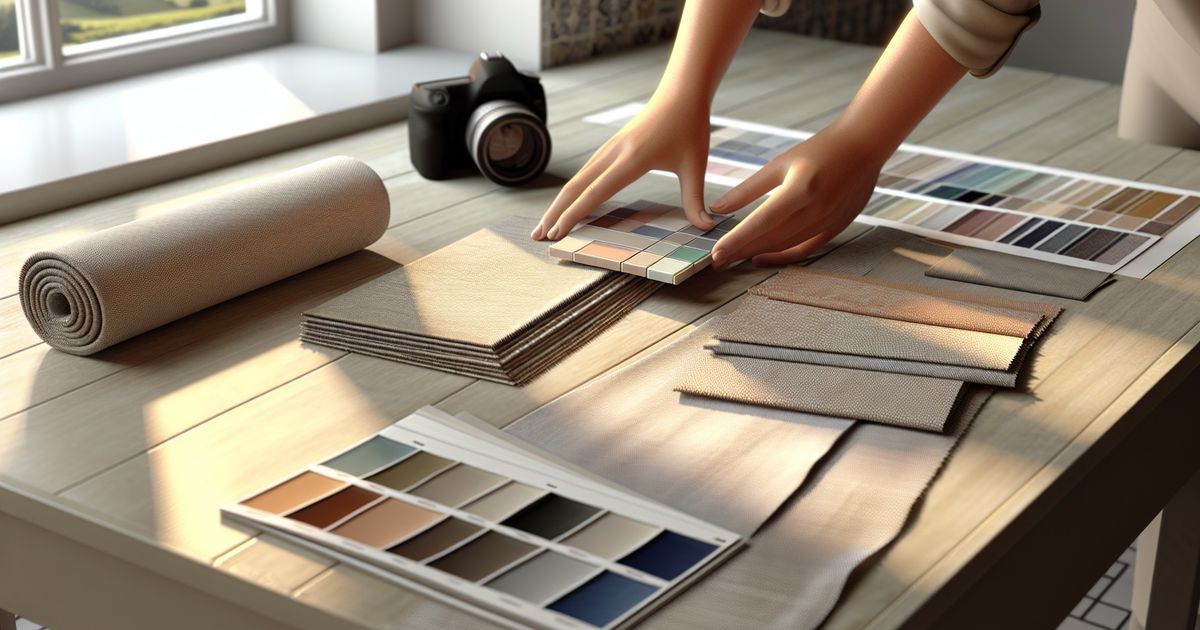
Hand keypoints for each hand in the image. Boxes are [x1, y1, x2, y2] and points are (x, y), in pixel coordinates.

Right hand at [531, 96, 716, 240]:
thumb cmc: (690, 126)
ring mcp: (609, 149)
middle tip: (538, 237)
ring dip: (559, 203)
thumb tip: (707, 227)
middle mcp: (613, 153)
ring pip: (576, 179)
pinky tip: (568, 203)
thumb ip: (696, 199)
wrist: (682, 91)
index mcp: (631, 160)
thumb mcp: (696, 165)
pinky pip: (585, 172)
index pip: (595, 192)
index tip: (557, 234)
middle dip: (555, 214)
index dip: (574, 215)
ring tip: (547, 225)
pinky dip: (572, 191)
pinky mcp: (611, 147)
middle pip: (574, 187)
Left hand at [708, 120, 885, 269]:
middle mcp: (815, 210)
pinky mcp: (835, 228)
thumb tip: (717, 208)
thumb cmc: (819, 150)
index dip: (737, 240)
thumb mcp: (779, 164)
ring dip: (757, 254)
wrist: (863, 148)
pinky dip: (782, 256)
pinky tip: (761, 257)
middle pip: (771, 239)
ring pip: (785, 246)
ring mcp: (828, 222)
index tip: (716, 253)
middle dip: (741, 252)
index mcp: (800, 190)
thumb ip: (747, 189)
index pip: (762, 222)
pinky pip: (804, 250)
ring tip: (733, 259)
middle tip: (717, 261)